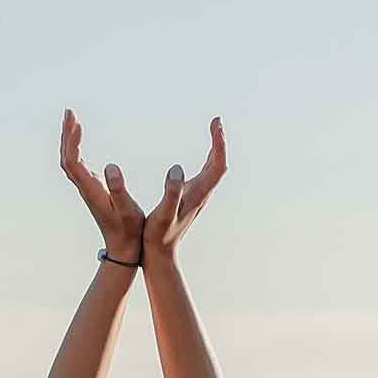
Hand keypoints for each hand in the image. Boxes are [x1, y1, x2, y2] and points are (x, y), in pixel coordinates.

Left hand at [60, 108, 143, 264]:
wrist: (123, 250)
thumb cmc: (129, 231)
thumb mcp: (128, 210)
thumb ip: (119, 189)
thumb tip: (109, 166)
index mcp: (91, 191)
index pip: (72, 162)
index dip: (72, 141)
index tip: (77, 122)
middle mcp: (85, 189)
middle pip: (66, 159)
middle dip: (66, 135)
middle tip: (69, 112)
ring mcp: (87, 190)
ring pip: (70, 162)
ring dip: (69, 141)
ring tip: (73, 120)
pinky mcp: (93, 190)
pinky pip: (77, 165)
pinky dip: (75, 149)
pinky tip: (80, 140)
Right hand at [143, 116, 227, 267]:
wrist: (160, 256)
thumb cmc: (158, 236)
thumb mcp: (163, 215)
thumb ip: (171, 194)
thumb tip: (177, 169)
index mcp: (198, 196)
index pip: (217, 166)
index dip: (219, 144)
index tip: (216, 125)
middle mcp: (202, 195)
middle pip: (219, 165)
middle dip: (219, 141)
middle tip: (216, 121)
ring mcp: (199, 197)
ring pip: (214, 170)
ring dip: (216, 149)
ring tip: (214, 130)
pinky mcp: (192, 198)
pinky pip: (206, 174)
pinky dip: (209, 159)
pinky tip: (205, 154)